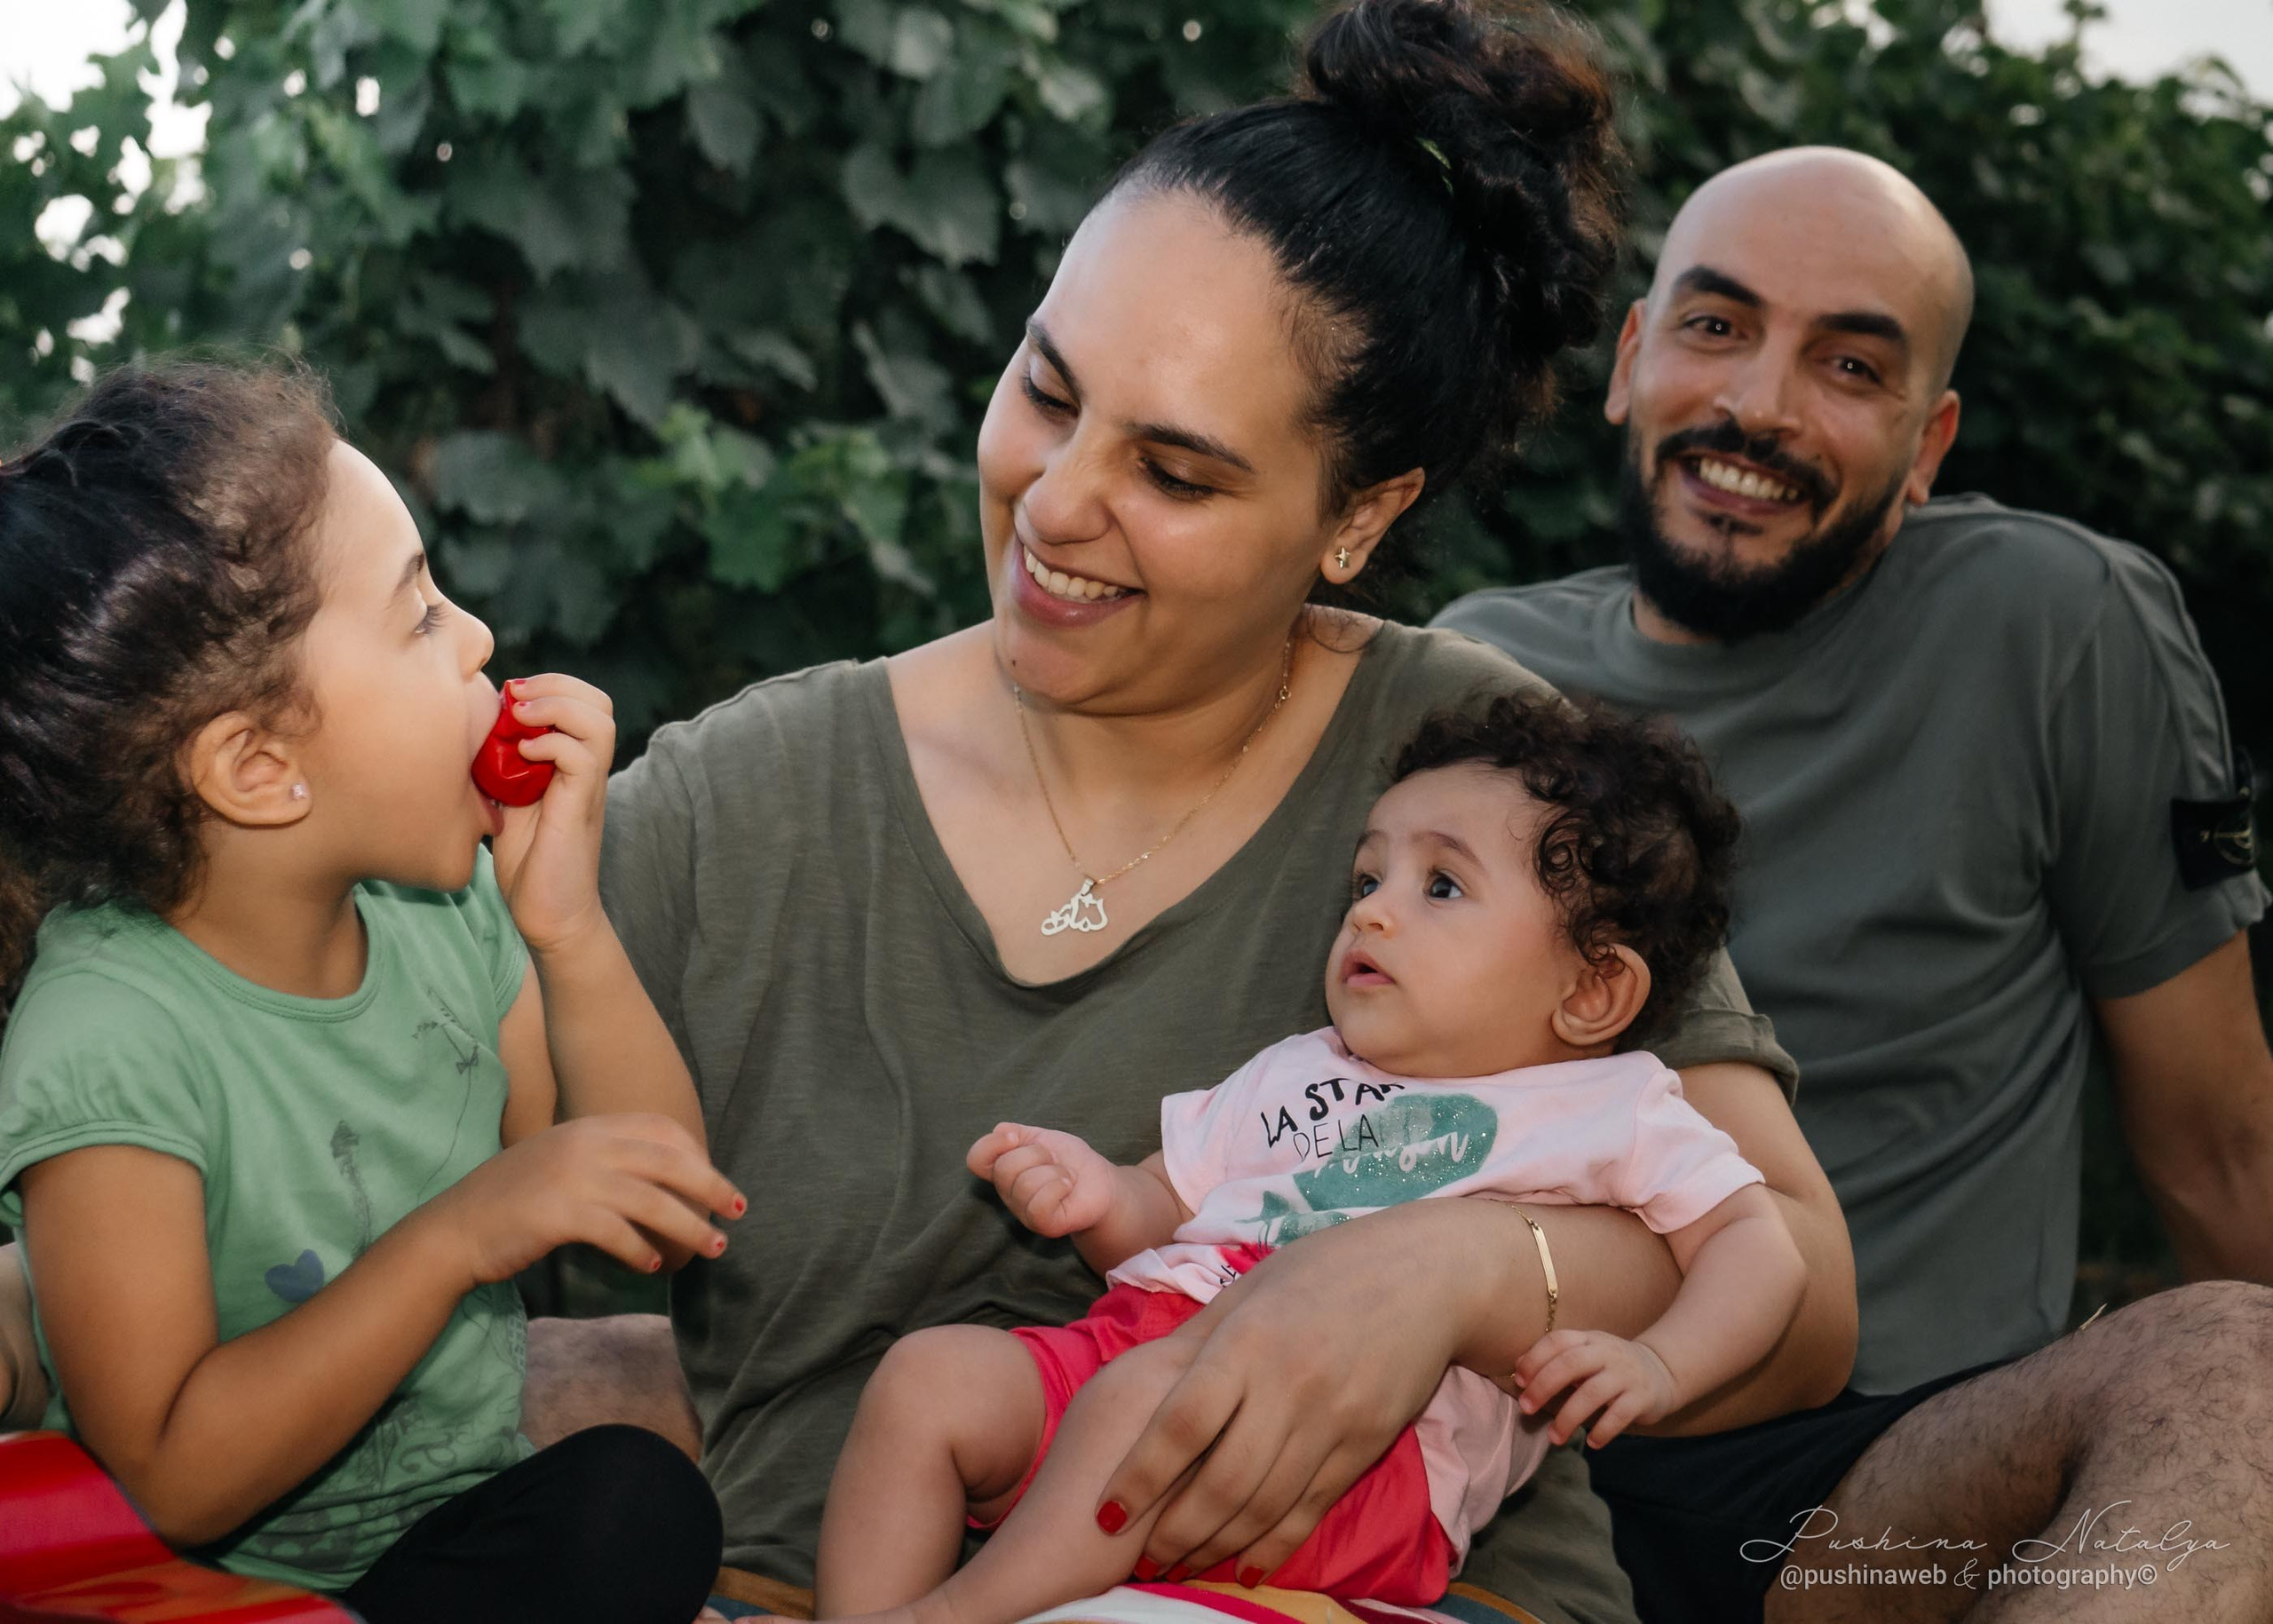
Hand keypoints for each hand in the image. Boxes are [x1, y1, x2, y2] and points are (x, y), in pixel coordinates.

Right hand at [420, 1114, 743, 1285]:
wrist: (455, 1228)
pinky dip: (642, 1250)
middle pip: (669, 1160)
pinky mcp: (560, 1214)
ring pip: (653, 1200)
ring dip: (690, 1225)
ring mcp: (573, 1178)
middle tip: (739, 1210)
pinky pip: (618, 1232)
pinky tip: (653, 1265)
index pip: (661, 1128)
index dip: (696, 1153)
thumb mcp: (561, 1161)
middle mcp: (586, 1144)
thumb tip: (660, 1182)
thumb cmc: (512, 1200)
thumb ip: (604, 1159)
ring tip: (713, 1247)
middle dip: (711, 1185)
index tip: (714, 1181)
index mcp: (589, 1126)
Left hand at [488, 673, 616, 954]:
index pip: (584, 700)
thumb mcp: (506, 801)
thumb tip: (470, 730)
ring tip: (520, 720)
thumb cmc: (526, 864)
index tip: (509, 695)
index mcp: (572, 763)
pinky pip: (581, 756)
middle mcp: (587, 769)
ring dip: (555, 708)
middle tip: (516, 699)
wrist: (549, 914)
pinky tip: (520, 755)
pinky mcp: (582, 806)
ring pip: (598, 720)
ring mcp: (588, 787)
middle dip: (556, 685)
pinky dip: (550, 744)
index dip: (551, 685)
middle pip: (599, 701)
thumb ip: (501, 766)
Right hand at [966, 1123, 1119, 1236]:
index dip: (991, 1145)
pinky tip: (1067, 1188)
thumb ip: (1017, 1132)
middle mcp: (1008, 1193)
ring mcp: (1024, 1212)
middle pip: (1005, 1167)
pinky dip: (1059, 1187)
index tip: (1013, 1138)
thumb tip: (1000, 1132)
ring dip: (1054, 1172)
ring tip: (1064, 1177)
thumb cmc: (1069, 1160)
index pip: (976, 1159)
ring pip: (1026, 1183)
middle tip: (1053, 1161)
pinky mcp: (1043, 1225)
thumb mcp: (1042, 1137)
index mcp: (1003, 1171)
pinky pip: (1040, 1204)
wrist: (1100, 1181)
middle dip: (1037, 1154)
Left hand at [1094, 1200, 1477, 1585]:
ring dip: (1219, 1546)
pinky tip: (1245, 1566)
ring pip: (1267, 1505)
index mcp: (1248, 1339)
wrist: (1427, 1274)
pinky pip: (1312, 1508)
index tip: (1105, 1514)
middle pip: (1223, 1481)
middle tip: (1143, 1561)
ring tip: (1183, 1566)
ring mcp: (1334, 1420)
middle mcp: (1290, 1384)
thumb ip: (1200, 1339)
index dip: (1140, 1477)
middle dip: (1176, 1532)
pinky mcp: (1367, 1444)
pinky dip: (1275, 1545)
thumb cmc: (1325, 1269)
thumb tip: (1142, 1382)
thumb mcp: (1252, 1286)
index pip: (1183, 1424)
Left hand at [1512, 1329, 1677, 1447]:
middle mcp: (1607, 1353)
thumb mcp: (1586, 1355)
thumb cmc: (1610, 1367)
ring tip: (1554, 1437)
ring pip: (1592, 1393)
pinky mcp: (1642, 1397)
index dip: (1535, 1359)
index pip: (1558, 1341)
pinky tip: (1591, 1442)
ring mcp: (1626, 1374)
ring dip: (1569, 1417)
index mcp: (1589, 1340)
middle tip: (1527, 1409)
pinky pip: (1620, 1415)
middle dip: (1544, 1386)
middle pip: (1571, 1364)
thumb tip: (1519, 1367)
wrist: (1661, 1371)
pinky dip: (1603, 1430)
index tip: (1519, 1381)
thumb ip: (1556, 1360)